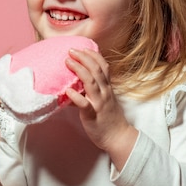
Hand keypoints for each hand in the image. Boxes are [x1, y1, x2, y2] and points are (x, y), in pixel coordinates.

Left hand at [65, 48, 137, 169]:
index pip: (103, 67)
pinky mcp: (92, 114)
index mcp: (107, 88)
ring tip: (68, 61)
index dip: (93, 55)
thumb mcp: (102, 101)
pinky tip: (67, 90)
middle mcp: (104, 92)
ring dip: (79, 70)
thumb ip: (90, 92)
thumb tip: (72, 85)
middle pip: (96, 70)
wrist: (118, 138)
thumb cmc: (108, 119)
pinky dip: (75, 96)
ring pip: (91, 82)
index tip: (83, 48)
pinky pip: (84, 104)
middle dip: (84, 58)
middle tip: (71, 50)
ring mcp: (99, 103)